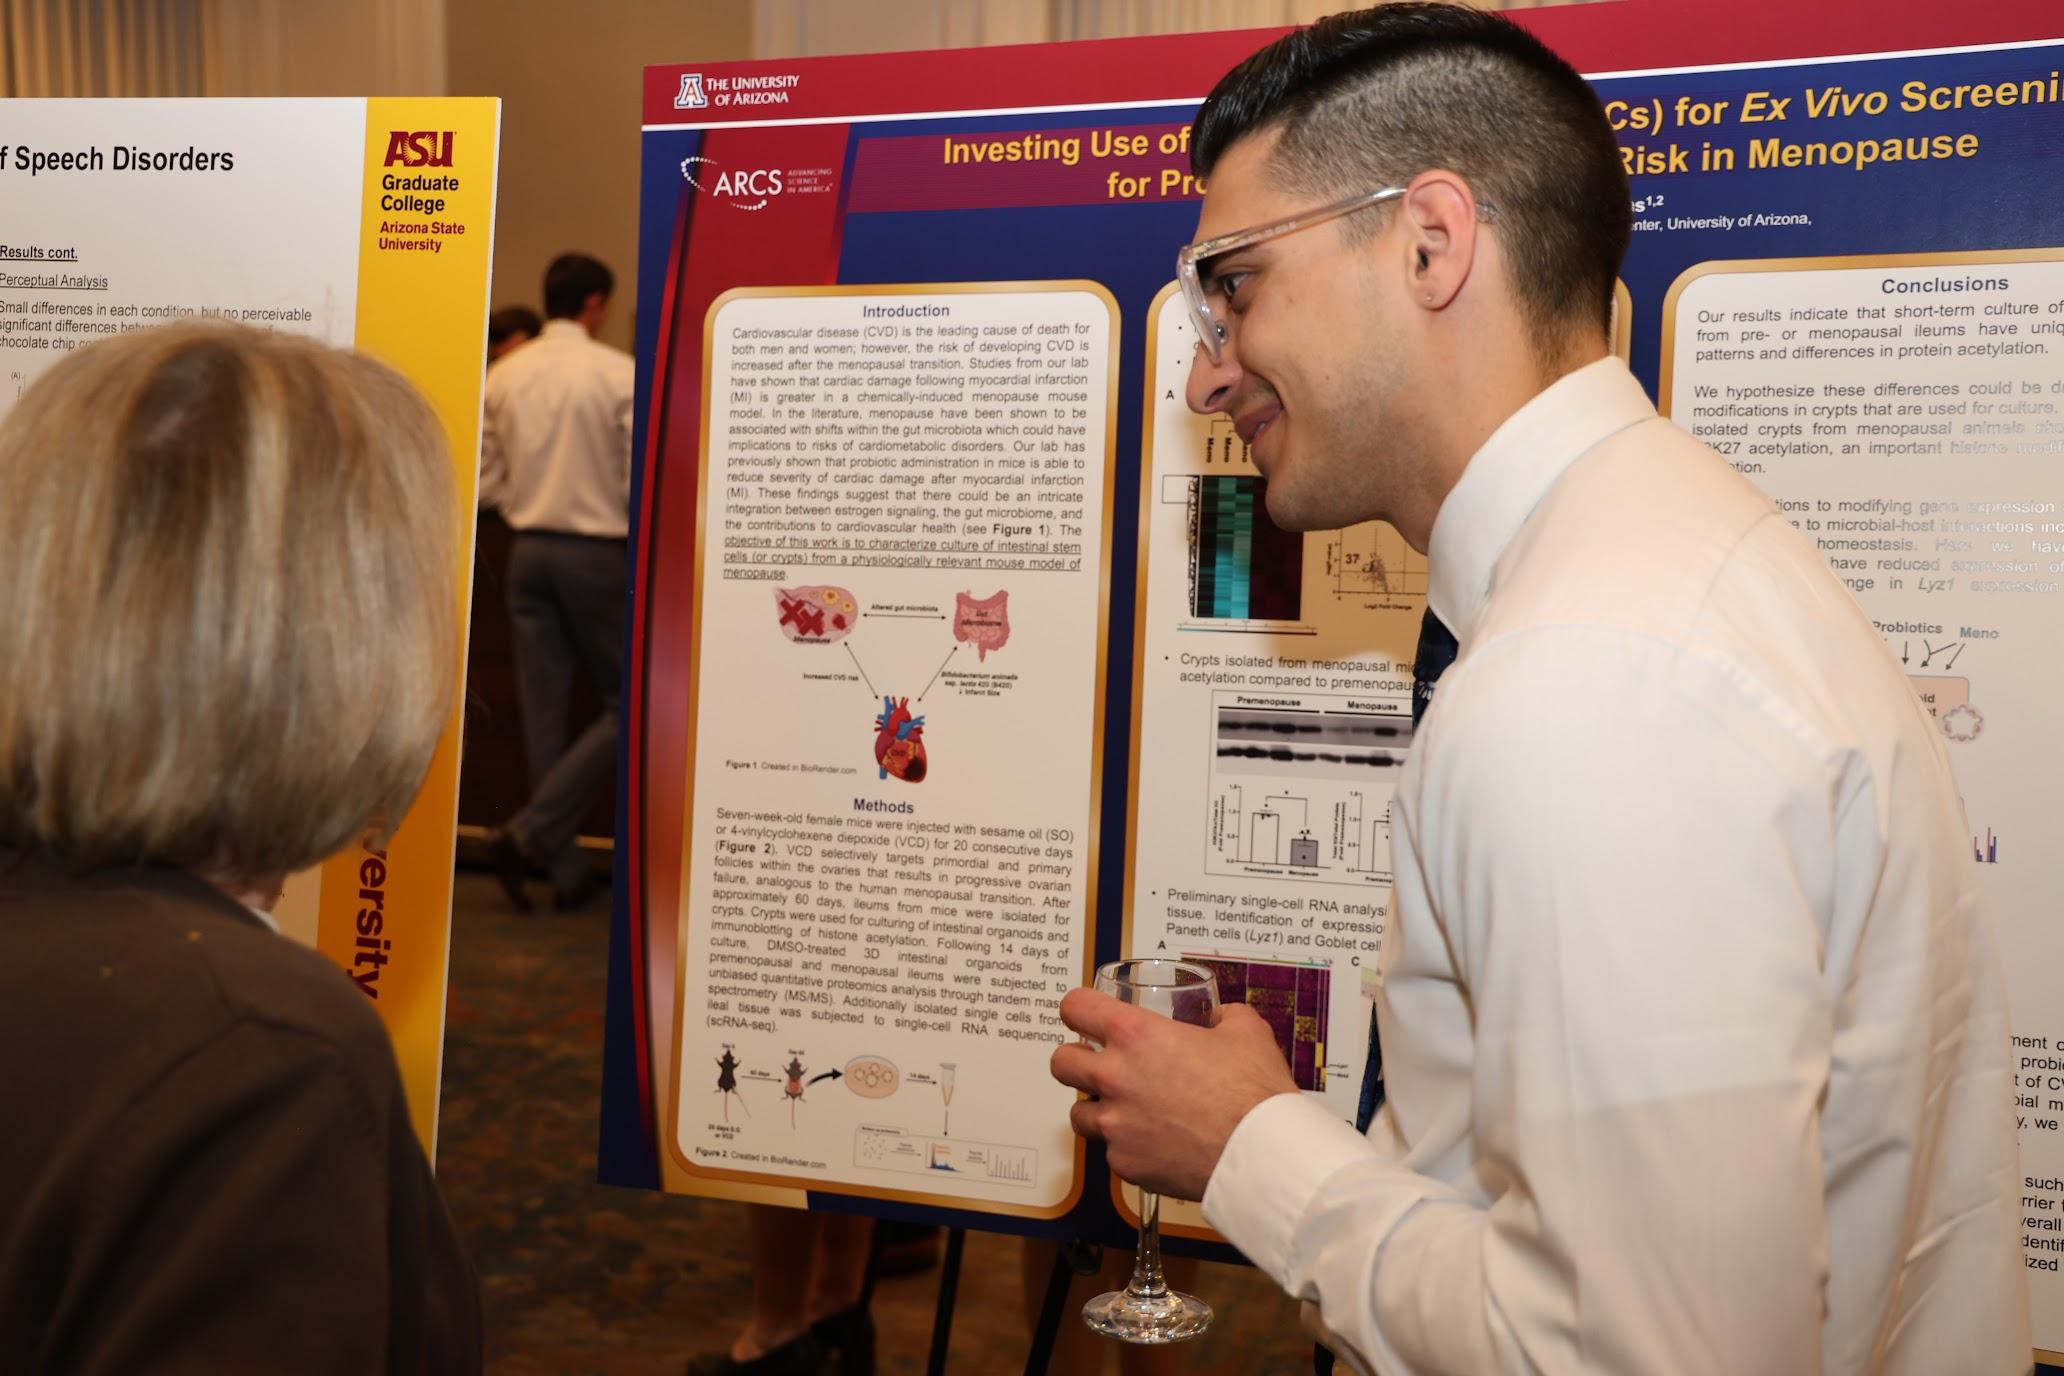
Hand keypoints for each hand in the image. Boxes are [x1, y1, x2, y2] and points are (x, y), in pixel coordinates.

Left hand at [1050, 988, 1298, 1200]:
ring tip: (1128, 1111)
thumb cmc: (1253, 1091)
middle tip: (1100, 1065)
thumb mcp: (1246, 1030)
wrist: (1261, 1153)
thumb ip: (1224, 1016)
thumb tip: (1221, 1017)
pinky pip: (1112, 1152)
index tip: (1085, 1016)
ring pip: (1078, 1114)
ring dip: (1098, 1109)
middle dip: (1076, 1061)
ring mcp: (1115, 1124)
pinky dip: (1128, 1148)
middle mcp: (1114, 1077)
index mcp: (1136, 1035)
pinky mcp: (1125, 1163)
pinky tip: (1156, 1144)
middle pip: (1060, 1062)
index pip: (1076, 1007)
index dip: (1080, 1009)